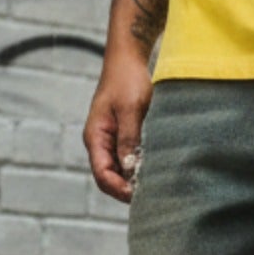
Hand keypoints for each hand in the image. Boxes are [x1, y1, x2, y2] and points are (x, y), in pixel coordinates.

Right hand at [84, 44, 153, 202]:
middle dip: (128, 189)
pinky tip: (157, 169)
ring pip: (121, 170)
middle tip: (153, 195)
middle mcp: (101, 142)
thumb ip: (129, 138)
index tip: (141, 194)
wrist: (129, 59)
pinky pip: (129, 158)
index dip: (120, 189)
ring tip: (157, 185)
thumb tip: (131, 168)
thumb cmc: (128, 79)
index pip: (102, 175)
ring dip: (135, 178)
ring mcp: (112, 140)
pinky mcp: (124, 135)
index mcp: (95, 137)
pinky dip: (141, 166)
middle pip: (110, 178)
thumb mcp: (131, 108)